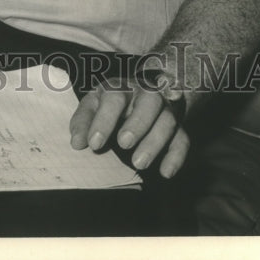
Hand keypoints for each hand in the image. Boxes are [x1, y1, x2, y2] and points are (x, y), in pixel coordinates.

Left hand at [69, 78, 189, 178]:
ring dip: (154, 142)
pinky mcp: (178, 128)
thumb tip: (77, 142)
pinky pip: (183, 139)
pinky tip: (165, 172)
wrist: (139, 95)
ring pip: (168, 120)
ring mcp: (165, 109)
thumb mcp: (93, 104)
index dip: (104, 120)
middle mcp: (146, 93)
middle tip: (123, 143)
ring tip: (138, 163)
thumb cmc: (111, 103)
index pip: (114, 97)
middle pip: (150, 101)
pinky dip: (176, 156)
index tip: (94, 144)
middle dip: (138, 122)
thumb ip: (83, 120)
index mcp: (121, 86)